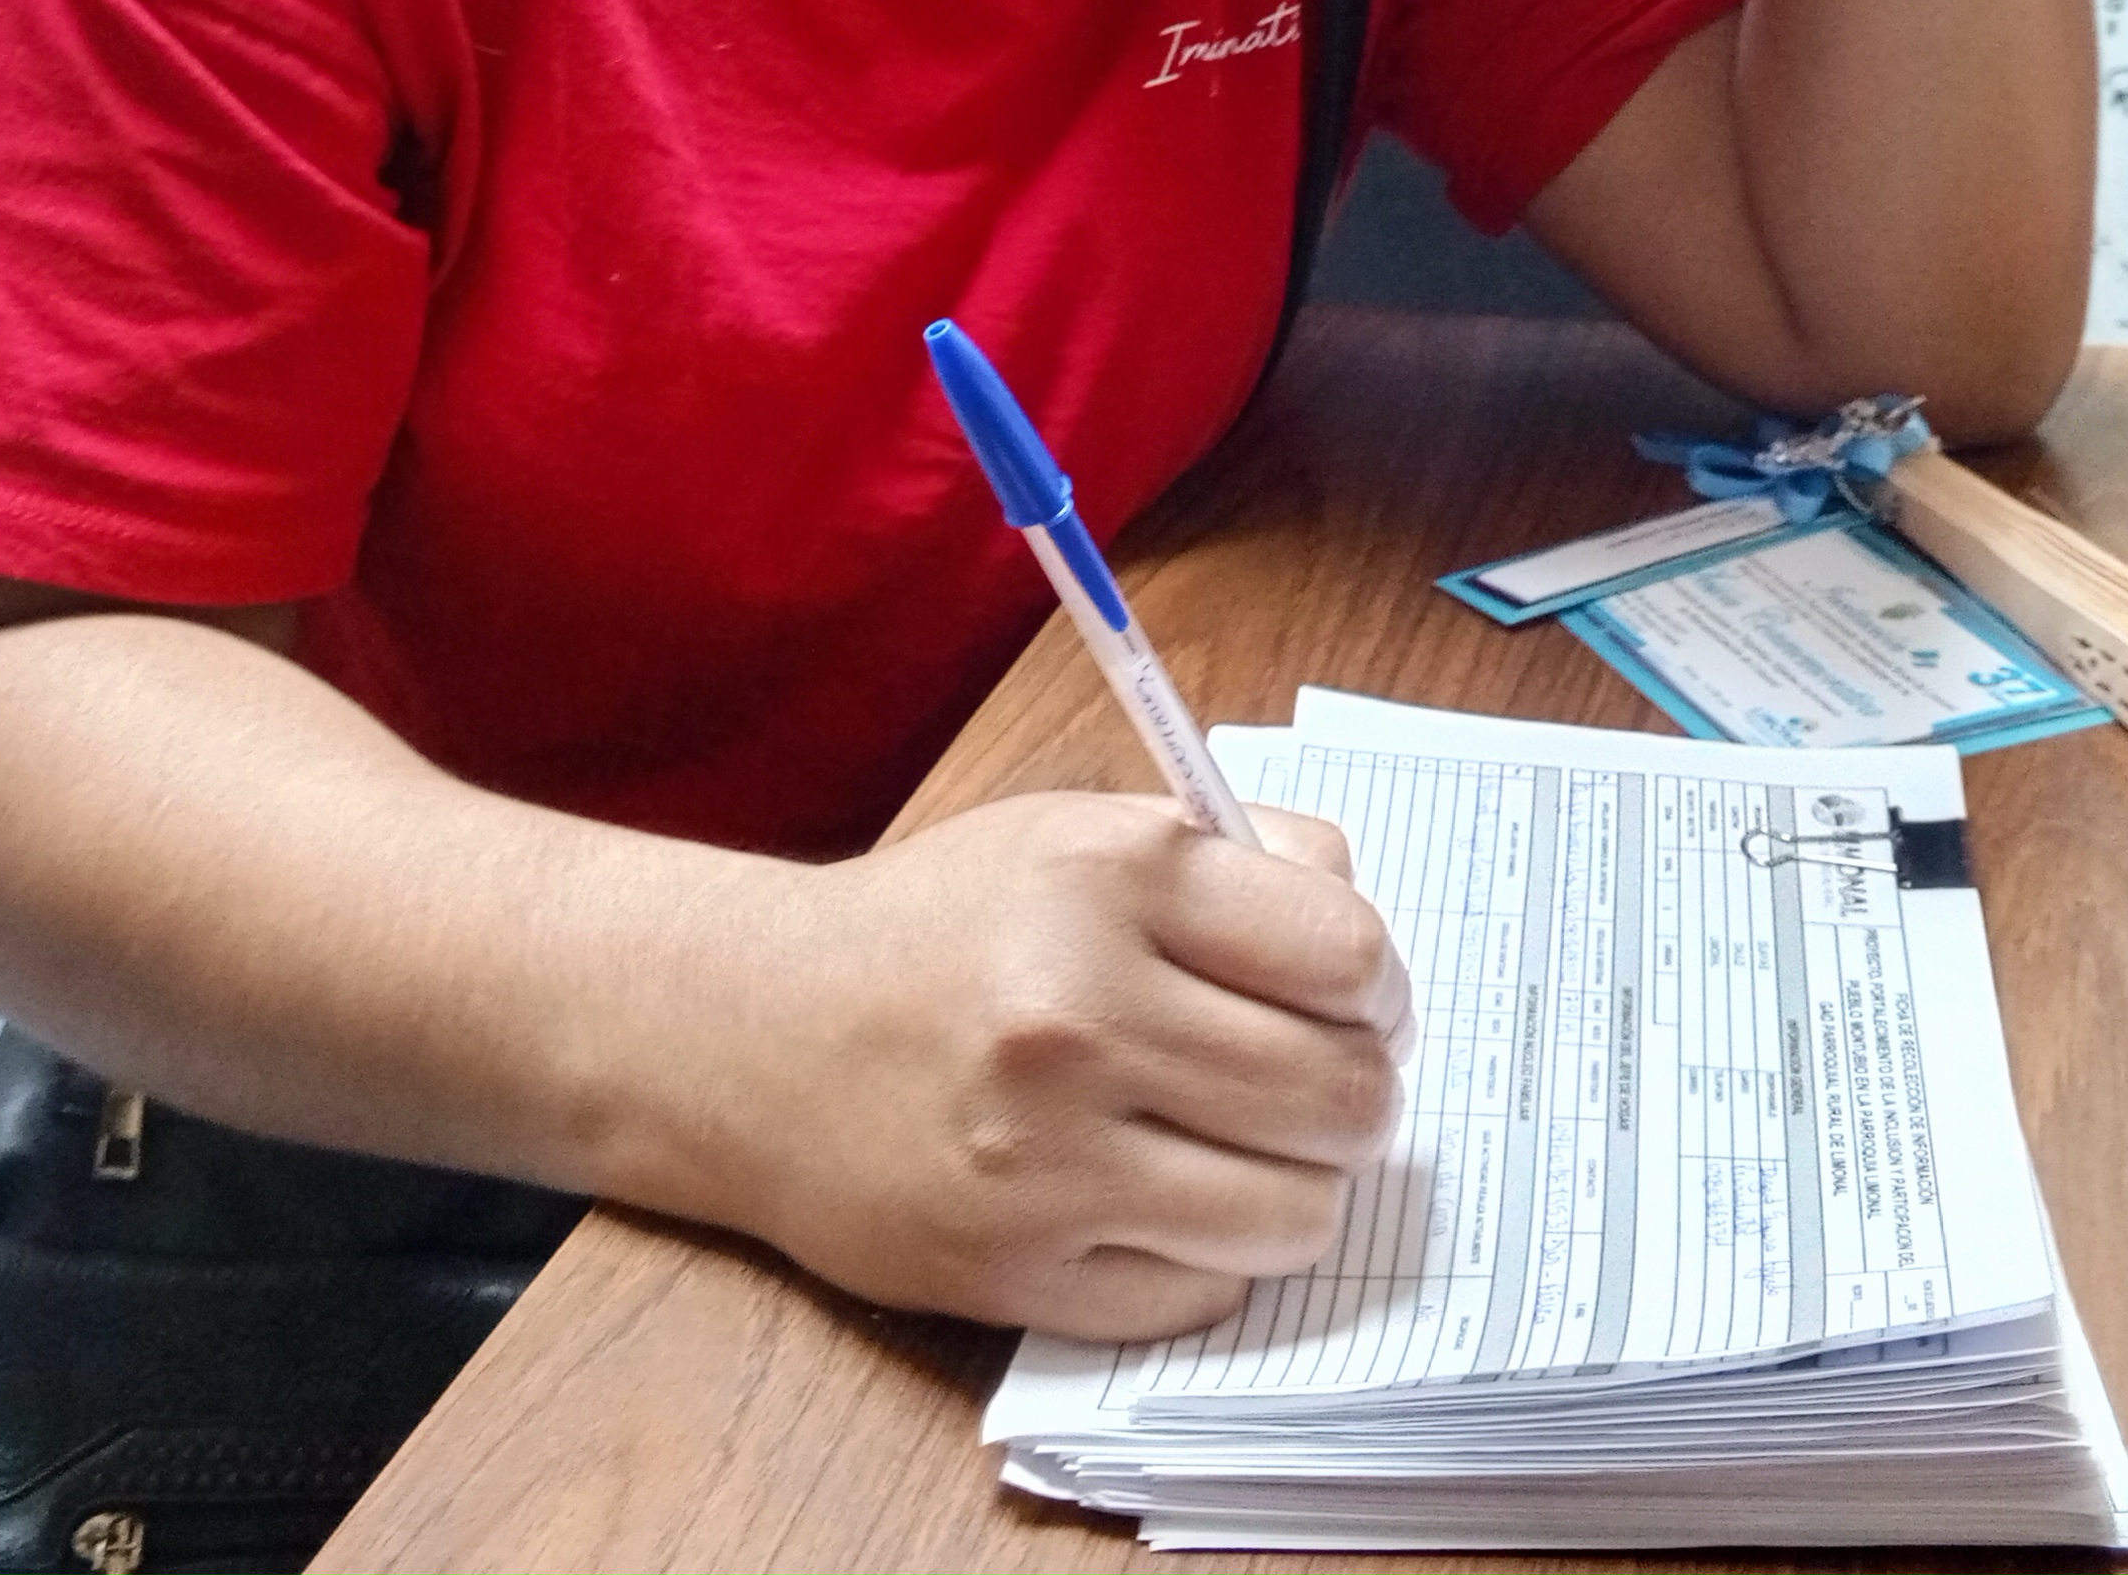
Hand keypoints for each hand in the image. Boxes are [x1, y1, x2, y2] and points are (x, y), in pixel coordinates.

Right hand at [728, 790, 1409, 1339]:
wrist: (753, 1036)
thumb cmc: (943, 931)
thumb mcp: (1080, 835)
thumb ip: (1240, 866)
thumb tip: (1369, 967)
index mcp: (1108, 880)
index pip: (1348, 956)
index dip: (1374, 990)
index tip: (1351, 1004)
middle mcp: (1077, 1016)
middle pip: (1342, 1097)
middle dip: (1349, 1097)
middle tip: (1303, 1086)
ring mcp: (1046, 1159)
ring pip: (1296, 1216)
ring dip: (1289, 1189)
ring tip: (1231, 1149)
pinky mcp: (1019, 1273)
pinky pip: (1205, 1293)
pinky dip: (1200, 1254)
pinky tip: (1147, 1198)